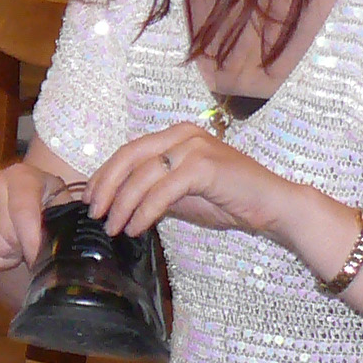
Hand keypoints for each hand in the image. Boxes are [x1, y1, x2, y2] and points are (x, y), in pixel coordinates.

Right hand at [0, 158, 57, 276]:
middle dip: (23, 247)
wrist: (23, 199)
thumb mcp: (62, 205)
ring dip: (9, 253)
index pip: (23, 213)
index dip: (31, 241)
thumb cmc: (47, 204)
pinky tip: (4, 251)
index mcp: (21, 175)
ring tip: (19, 245)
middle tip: (32, 245)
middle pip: (8, 232)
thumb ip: (65, 219)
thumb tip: (74, 242)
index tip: (38, 259)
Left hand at [82, 121, 281, 238]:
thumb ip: (153, 191)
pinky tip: (136, 227)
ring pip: (142, 176)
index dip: (104, 175)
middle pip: (128, 157)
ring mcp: (194, 148)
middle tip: (94, 213)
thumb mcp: (182, 194)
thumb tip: (117, 203)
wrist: (273, 205)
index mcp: (176, 136)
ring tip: (114, 228)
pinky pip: (162, 191)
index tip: (88, 198)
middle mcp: (183, 135)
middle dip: (105, 187)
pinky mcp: (204, 167)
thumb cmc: (229, 199)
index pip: (128, 151)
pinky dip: (144, 211)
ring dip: (122, 205)